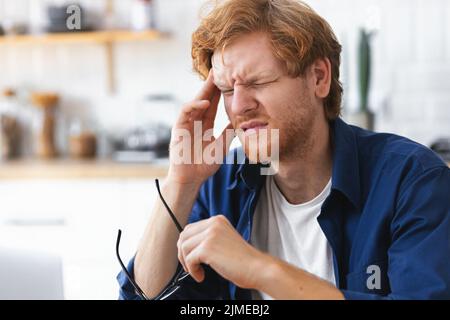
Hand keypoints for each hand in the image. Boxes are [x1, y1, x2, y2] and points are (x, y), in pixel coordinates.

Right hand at [168, 70, 234, 185]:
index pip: (213, 104)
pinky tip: (206, 102)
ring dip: (204, 90)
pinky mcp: (178, 128)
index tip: (229, 80)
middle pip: (204, 98)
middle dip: (211, 84)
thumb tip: (241, 121)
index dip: (220, 92)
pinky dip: (195, 105)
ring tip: (214, 79)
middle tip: (220, 69)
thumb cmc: (204, 165)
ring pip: (194, 101)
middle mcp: (195, 121)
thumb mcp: (222, 146)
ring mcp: (186, 124)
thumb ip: (229, 133)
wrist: (191, 179)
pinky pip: (185, 112)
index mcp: (205, 124)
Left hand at [177, 215, 267, 288]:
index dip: (186, 245)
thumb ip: (208, 238)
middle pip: (184, 236)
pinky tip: (201, 276)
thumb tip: (187, 245)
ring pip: (184, 247)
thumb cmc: (243, 260)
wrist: (257, 268)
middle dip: (183, 253)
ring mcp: (210, 234)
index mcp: (217, 220)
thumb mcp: (224, 240)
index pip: (190, 228)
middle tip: (190, 266)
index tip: (190, 256)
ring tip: (198, 271)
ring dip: (187, 263)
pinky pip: (189, 259)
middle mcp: (213, 223)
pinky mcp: (207, 248)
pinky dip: (192, 271)